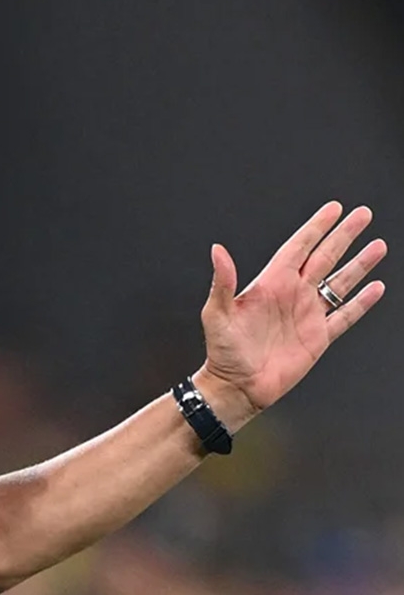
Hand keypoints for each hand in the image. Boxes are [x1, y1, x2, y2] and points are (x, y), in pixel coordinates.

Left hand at [196, 201, 385, 428]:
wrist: (237, 386)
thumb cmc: (222, 351)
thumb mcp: (216, 314)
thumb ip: (222, 282)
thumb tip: (217, 250)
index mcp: (270, 284)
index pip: (298, 247)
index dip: (316, 227)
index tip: (334, 208)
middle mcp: (292, 295)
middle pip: (324, 257)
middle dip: (344, 235)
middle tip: (363, 214)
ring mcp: (307, 315)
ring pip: (339, 283)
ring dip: (359, 264)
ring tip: (378, 245)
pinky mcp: (318, 337)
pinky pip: (345, 316)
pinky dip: (361, 303)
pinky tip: (376, 288)